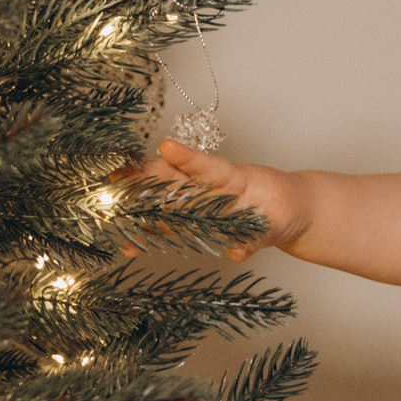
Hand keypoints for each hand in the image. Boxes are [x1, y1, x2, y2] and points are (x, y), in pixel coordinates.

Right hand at [129, 139, 309, 261]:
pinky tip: (130, 247)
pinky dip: (149, 236)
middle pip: (172, 178)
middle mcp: (210, 187)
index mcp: (233, 178)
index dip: (188, 157)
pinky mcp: (195, 222)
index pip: (208, 165)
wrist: (287, 212)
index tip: (167, 146)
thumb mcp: (275, 224)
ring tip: (113, 214)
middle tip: (115, 181)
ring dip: (139, 208)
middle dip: (143, 178)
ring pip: (164, 201)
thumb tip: (238, 253)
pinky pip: (169, 227)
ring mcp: (199, 203)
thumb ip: (255, 238)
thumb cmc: (282, 205)